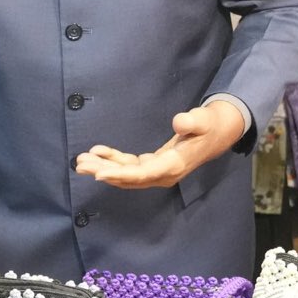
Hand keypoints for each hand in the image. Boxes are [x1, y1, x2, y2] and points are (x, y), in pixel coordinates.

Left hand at [74, 99, 244, 189]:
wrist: (217, 133)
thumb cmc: (209, 125)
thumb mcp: (204, 119)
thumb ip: (193, 121)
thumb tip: (179, 122)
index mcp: (173, 166)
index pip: (142, 174)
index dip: (119, 175)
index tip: (98, 174)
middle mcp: (163, 174)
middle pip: (129, 178)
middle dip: (104, 172)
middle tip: (80, 165)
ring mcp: (157, 171)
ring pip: (127, 174)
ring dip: (104, 167)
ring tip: (81, 160)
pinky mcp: (154, 165)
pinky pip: (130, 166)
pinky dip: (113, 161)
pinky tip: (98, 153)